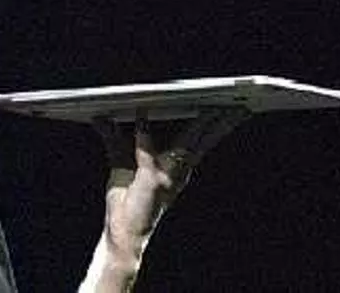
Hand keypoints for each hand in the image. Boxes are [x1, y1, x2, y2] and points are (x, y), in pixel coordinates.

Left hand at [80, 106, 250, 291]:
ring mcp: (167, 175)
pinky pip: (147, 151)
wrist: (123, 234)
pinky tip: (143, 115)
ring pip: (189, 143)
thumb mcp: (120, 163)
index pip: (199, 141)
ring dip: (203, 124)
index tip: (228, 109)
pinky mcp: (151, 179)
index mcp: (176, 169)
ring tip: (216, 108)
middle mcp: (177, 172)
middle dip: (221, 121)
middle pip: (202, 140)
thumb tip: (102, 117)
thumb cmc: (126, 203)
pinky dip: (144, 132)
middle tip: (237, 104)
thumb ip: (114, 138)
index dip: (214, 124)